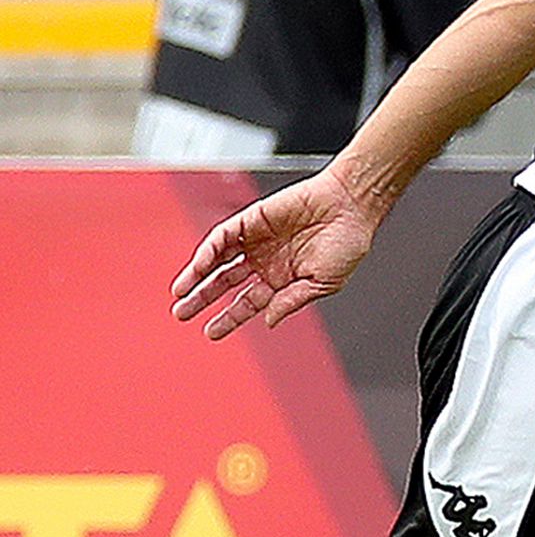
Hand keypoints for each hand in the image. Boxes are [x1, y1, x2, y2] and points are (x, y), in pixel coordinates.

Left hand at [170, 170, 381, 340]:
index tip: (211, 332)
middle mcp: (266, 261)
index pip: (248, 302)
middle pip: (226, 284)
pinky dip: (208, 252)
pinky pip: (222, 237)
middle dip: (203, 299)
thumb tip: (270, 320)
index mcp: (284, 279)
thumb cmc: (348, 241)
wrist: (351, 204)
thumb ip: (293, 301)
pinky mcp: (251, 220)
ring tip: (181, 292)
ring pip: (218, 262)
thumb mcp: (324, 283)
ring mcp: (257, 241)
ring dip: (197, 277)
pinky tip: (198, 267)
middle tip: (181, 313)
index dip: (229, 317)